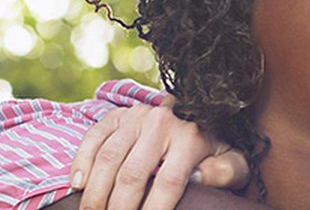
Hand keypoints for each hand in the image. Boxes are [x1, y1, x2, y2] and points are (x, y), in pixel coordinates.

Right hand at [70, 104, 249, 209]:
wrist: (197, 109)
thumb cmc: (211, 146)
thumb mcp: (230, 158)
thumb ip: (224, 171)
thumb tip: (199, 178)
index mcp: (191, 137)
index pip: (169, 182)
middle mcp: (162, 123)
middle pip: (132, 174)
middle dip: (119, 208)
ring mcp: (137, 116)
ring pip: (108, 159)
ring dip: (96, 194)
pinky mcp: (118, 115)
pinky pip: (93, 138)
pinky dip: (81, 164)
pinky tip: (79, 187)